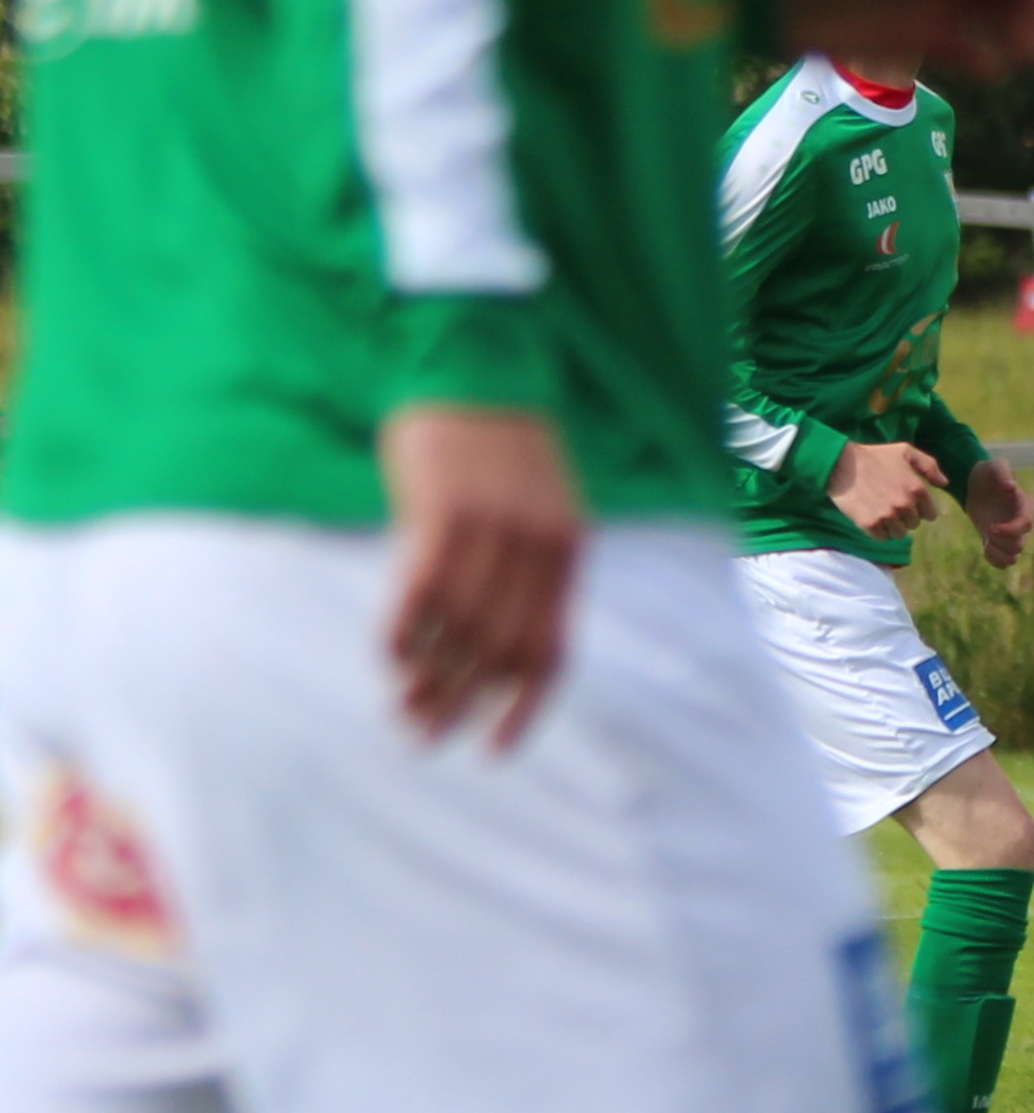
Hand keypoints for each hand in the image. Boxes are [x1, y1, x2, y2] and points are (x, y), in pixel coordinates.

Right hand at [378, 405, 583, 747]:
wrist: (474, 363)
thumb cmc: (496, 444)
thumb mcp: (534, 506)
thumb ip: (525, 568)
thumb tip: (490, 642)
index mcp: (568, 551)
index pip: (552, 650)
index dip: (523, 706)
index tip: (491, 749)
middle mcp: (538, 545)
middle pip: (501, 651)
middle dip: (462, 704)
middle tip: (422, 737)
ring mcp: (493, 528)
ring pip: (460, 630)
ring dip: (426, 679)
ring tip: (399, 710)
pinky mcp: (444, 511)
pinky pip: (422, 591)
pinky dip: (402, 633)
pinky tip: (384, 658)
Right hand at [829, 439, 950, 536]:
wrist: (842, 463)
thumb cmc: (875, 456)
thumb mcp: (906, 452)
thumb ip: (929, 466)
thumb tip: (944, 483)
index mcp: (917, 488)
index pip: (930, 514)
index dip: (920, 510)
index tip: (909, 503)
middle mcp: (905, 504)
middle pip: (914, 524)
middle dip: (905, 517)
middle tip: (890, 503)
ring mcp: (887, 515)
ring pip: (899, 533)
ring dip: (892, 525)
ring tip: (881, 511)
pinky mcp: (870, 524)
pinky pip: (882, 537)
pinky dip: (878, 531)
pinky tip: (871, 516)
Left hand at [964, 456, 1033, 567]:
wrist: (976, 484)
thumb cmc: (988, 472)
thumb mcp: (995, 466)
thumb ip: (1004, 474)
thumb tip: (1011, 487)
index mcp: (1025, 505)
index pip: (1026, 524)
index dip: (1010, 530)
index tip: (991, 529)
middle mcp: (1021, 522)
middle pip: (1019, 544)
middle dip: (1001, 542)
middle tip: (987, 530)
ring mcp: (1011, 534)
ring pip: (1013, 556)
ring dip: (998, 553)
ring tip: (986, 542)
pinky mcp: (1000, 541)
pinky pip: (1004, 561)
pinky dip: (995, 560)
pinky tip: (984, 548)